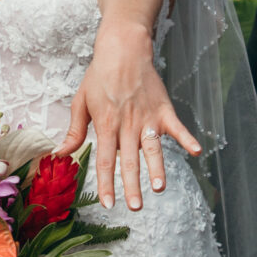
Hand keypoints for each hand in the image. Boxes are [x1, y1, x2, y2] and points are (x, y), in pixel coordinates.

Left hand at [57, 14, 200, 211]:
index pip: (105, 160)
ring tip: (159, 188)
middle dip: (131, 186)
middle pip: (129, 160)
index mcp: (106, 124)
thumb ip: (74, 131)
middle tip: (134, 207)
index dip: (106, 184)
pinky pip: (177, 127)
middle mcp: (127, 125)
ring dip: (156, 169)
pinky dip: (187, 138)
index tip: (108, 204)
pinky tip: (197, 151)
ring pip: (152, 149)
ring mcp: (148, 118)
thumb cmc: (99, 75)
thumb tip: (59, 154)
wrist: (123, 48)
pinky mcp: (164, 109)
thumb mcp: (81, 102)